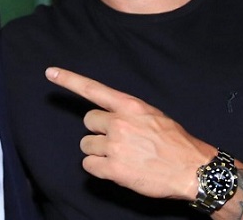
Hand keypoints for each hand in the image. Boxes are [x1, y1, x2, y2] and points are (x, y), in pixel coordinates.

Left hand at [46, 67, 215, 200]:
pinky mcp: (112, 169)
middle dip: (99, 131)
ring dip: (99, 152)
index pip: (93, 89)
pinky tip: (118, 169)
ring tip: (121, 157)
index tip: (50, 72)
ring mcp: (115, 146)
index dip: (69, 80)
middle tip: (119, 141)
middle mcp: (119, 122)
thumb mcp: (154, 116)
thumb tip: (110, 118)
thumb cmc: (176, 143)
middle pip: (88, 122)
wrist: (192, 170)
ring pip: (86, 145)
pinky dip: (99, 169)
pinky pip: (89, 166)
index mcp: (130, 106)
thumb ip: (129, 113)